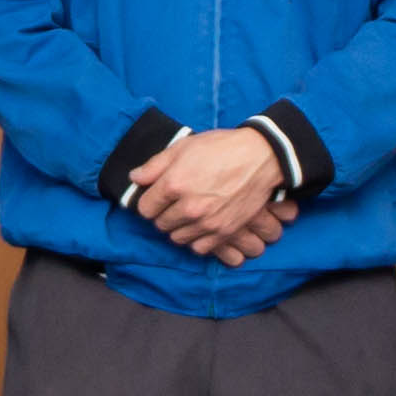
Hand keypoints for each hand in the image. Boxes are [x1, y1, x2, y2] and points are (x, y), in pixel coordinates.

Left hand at [132, 128, 288, 259]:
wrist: (260, 158)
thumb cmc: (221, 148)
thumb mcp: (183, 147)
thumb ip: (155, 165)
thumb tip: (135, 178)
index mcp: (174, 184)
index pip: (144, 209)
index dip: (149, 202)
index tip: (157, 197)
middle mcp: (188, 207)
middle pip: (160, 225)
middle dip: (163, 214)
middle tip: (174, 204)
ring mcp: (206, 222)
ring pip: (177, 238)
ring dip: (179, 228)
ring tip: (188, 214)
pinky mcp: (223, 232)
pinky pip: (198, 248)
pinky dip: (197, 239)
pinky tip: (201, 225)